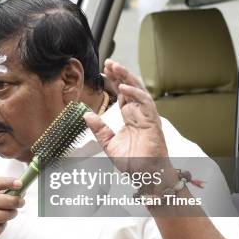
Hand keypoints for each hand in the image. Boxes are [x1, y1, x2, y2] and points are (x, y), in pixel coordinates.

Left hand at [84, 60, 173, 184]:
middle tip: (109, 62)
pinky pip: (145, 104)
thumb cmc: (133, 163)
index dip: (115, 81)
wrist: (145, 176)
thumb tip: (86, 115)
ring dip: (127, 78)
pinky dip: (135, 94)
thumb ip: (99, 129)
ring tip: (116, 68)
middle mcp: (139, 113)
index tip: (104, 70)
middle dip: (120, 74)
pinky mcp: (152, 122)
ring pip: (139, 91)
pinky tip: (124, 87)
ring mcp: (147, 116)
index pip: (122, 94)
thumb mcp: (108, 144)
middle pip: (130, 87)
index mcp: (130, 117)